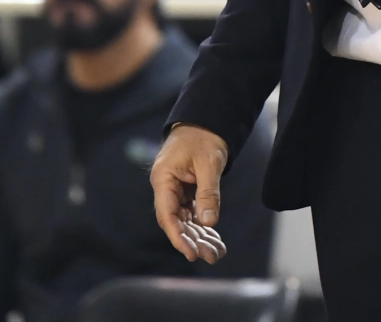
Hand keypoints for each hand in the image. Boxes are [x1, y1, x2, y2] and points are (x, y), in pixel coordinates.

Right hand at [151, 124, 230, 263]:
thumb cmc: (203, 138)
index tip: (191, 253)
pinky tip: (215, 240)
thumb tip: (209, 222)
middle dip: (193, 241)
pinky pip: (193, 214)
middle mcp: (166, 188)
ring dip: (200, 237)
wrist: (205, 122)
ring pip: (186, 221)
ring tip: (217, 253)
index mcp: (163, 178)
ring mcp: (176, 191)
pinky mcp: (187, 192)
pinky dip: (204, 227)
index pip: (167, 215)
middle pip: (177, 222)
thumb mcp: (208, 163)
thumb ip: (208, 192)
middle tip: (211, 257)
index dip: (178, 237)